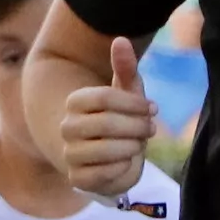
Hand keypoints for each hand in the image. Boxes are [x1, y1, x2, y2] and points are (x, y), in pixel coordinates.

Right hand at [59, 40, 157, 197]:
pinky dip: (123, 167)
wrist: (113, 159)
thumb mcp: (128, 93)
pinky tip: (125, 162)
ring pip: (107, 149)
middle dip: (137, 127)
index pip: (103, 97)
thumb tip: (121, 40)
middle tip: (151, 129)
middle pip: (107, 124)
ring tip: (137, 144)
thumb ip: (125, 67)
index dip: (134, 104)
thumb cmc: (123, 121)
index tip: (153, 108)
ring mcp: (69, 154)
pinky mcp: (77, 179)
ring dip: (131, 147)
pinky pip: (105, 173)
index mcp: (75, 102)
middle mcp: (67, 127)